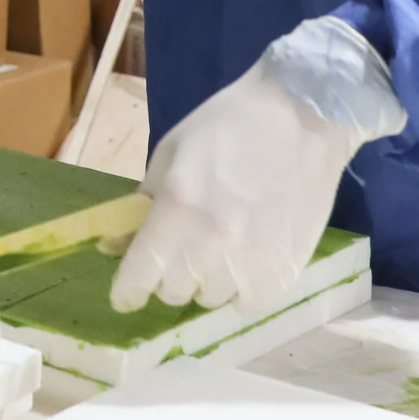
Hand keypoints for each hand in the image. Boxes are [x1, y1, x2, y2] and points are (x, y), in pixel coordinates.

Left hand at [110, 16, 405, 314]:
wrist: (303, 115)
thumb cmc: (229, 124)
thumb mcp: (171, 152)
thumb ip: (143, 203)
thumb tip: (115, 246)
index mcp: (177, 208)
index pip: (139, 276)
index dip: (127, 291)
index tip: (126, 294)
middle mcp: (210, 242)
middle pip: (173, 292)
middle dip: (169, 275)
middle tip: (182, 250)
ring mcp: (251, 260)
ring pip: (211, 298)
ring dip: (207, 279)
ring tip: (222, 248)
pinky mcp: (286, 269)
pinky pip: (249, 303)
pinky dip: (242, 290)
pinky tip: (247, 263)